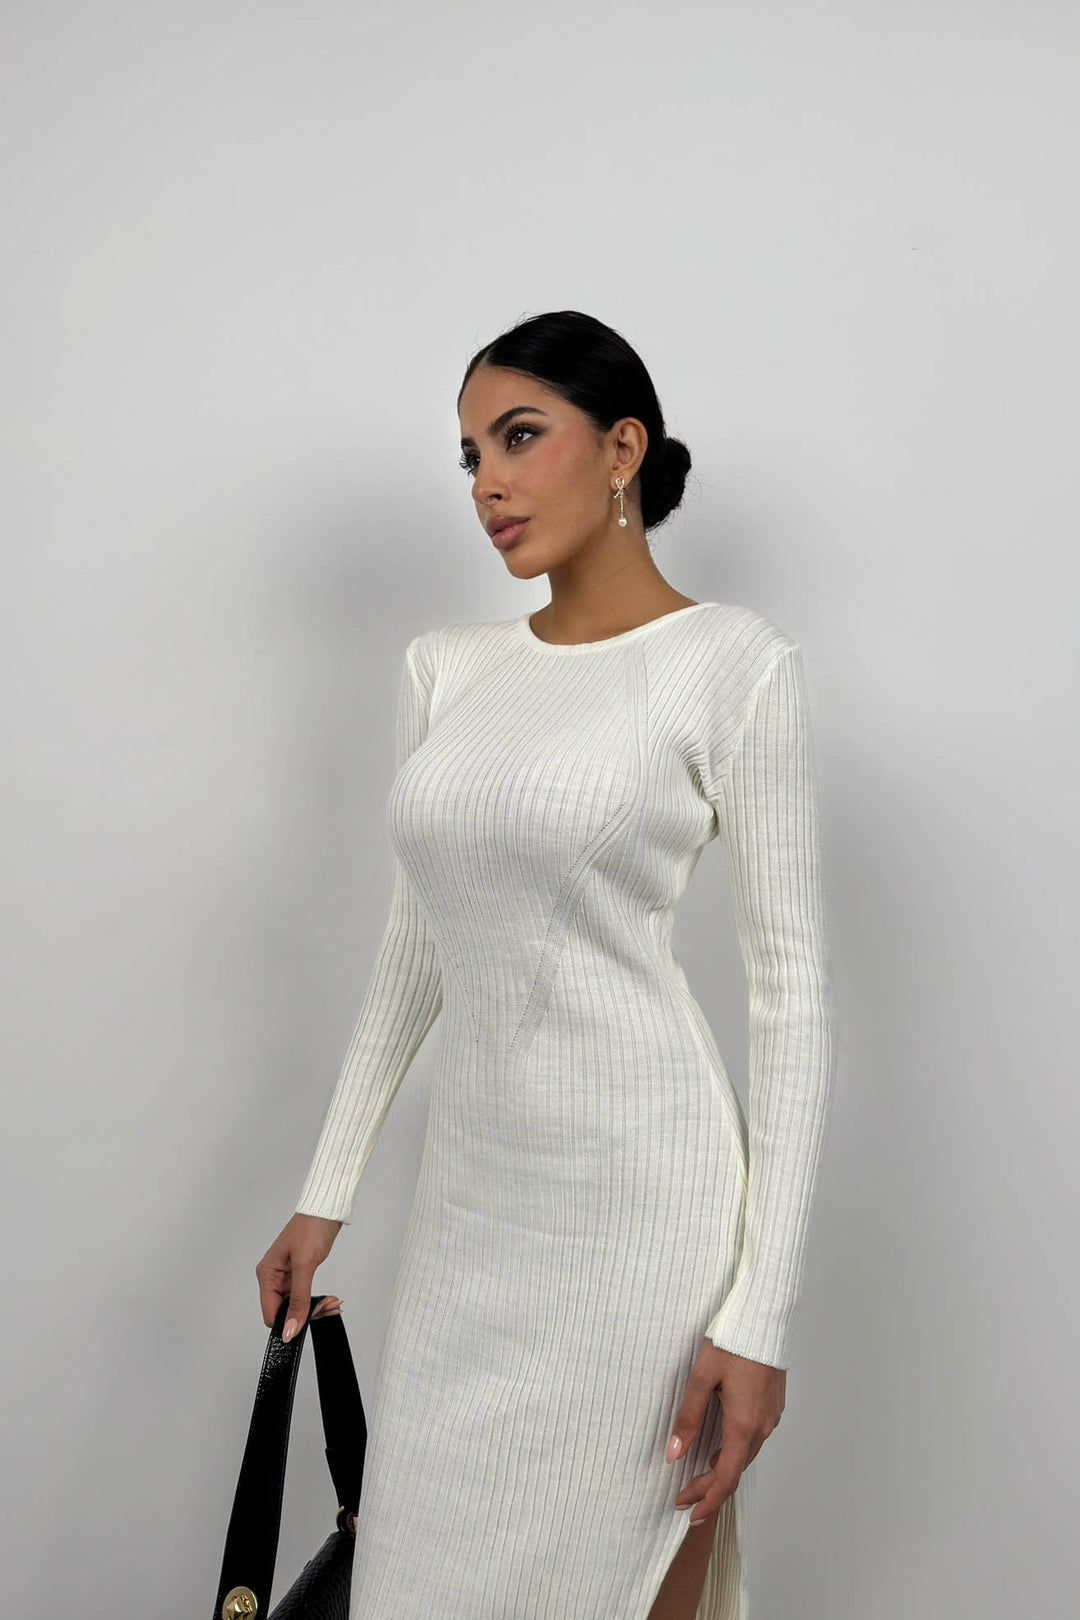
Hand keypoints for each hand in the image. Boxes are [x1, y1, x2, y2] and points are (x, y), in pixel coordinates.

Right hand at [255, 1212, 342, 1341]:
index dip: (287, 1322)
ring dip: (315, 1308)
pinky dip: (318, 1300)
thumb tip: (289, 1329)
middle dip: (306, 1314)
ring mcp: (287, 1275)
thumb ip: (298, 1300)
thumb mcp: (305, 1266)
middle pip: (285, 1311)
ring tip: (332, 1303)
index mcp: (267, 1274)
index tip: (307, 1321)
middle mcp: (274, 1276)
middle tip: (326, 1307)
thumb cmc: (311, 1227)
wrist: (326, 1209)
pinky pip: (305, 1296)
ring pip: (297, 1305)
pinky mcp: (300, 1273)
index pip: (270, 1313)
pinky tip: (330, 1299)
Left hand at [665, 1339, 785, 1523]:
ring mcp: (770, 1418)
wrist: (764, 1320)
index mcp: (743, 1424)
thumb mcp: (701, 1377)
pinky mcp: (773, 1408)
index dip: (707, 1498)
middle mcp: (762, 1426)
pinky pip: (753, 1440)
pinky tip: (720, 1451)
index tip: (688, 1511)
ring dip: (723, 1471)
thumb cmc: (732, 1343)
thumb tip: (674, 1454)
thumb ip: (688, 1417)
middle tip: (685, 1499)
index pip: (726, 1477)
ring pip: (745, 1456)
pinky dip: (735, 1453)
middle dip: (710, 1488)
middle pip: (736, 1470)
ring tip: (699, 1480)